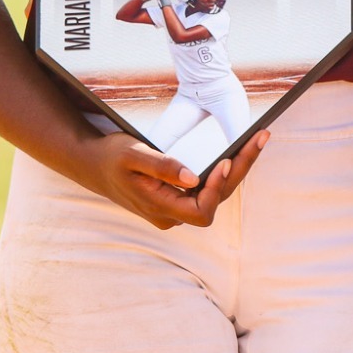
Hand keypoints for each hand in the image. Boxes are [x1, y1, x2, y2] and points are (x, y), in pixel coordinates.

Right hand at [75, 129, 268, 229]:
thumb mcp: (133, 156)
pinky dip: (224, 170)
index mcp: (159, 208)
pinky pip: (208, 188)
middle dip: (240, 168)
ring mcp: (175, 209)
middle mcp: (170, 215)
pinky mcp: (178, 199)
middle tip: (260, 138)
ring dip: (237, 168)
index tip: (225, 160)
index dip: (216, 188)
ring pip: (216, 194)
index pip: (202, 210)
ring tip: (256, 140)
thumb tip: (193, 178)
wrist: (93, 165)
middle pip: (216, 199)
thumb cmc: (111, 157)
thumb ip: (163, 167)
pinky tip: (238, 151)